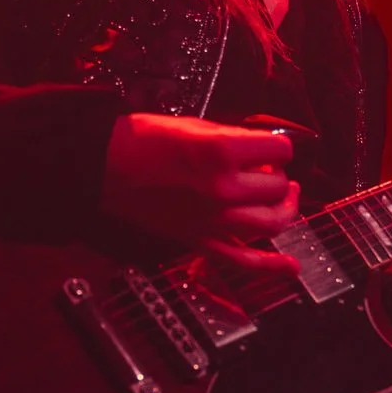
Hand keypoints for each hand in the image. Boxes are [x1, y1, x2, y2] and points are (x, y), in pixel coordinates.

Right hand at [103, 114, 299, 273]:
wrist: (102, 165)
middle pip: (278, 187)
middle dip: (276, 176)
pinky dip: (271, 267)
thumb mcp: (195, 126)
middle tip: (266, 170)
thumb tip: (264, 150)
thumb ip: (235, 139)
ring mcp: (213, 219)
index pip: (280, 153)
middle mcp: (222, 188)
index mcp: (222, 152)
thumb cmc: (140, 141)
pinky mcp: (200, 240)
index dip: (279, 148)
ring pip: (272, 222)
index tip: (272, 148)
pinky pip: (244, 260)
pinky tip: (289, 266)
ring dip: (283, 209)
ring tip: (282, 199)